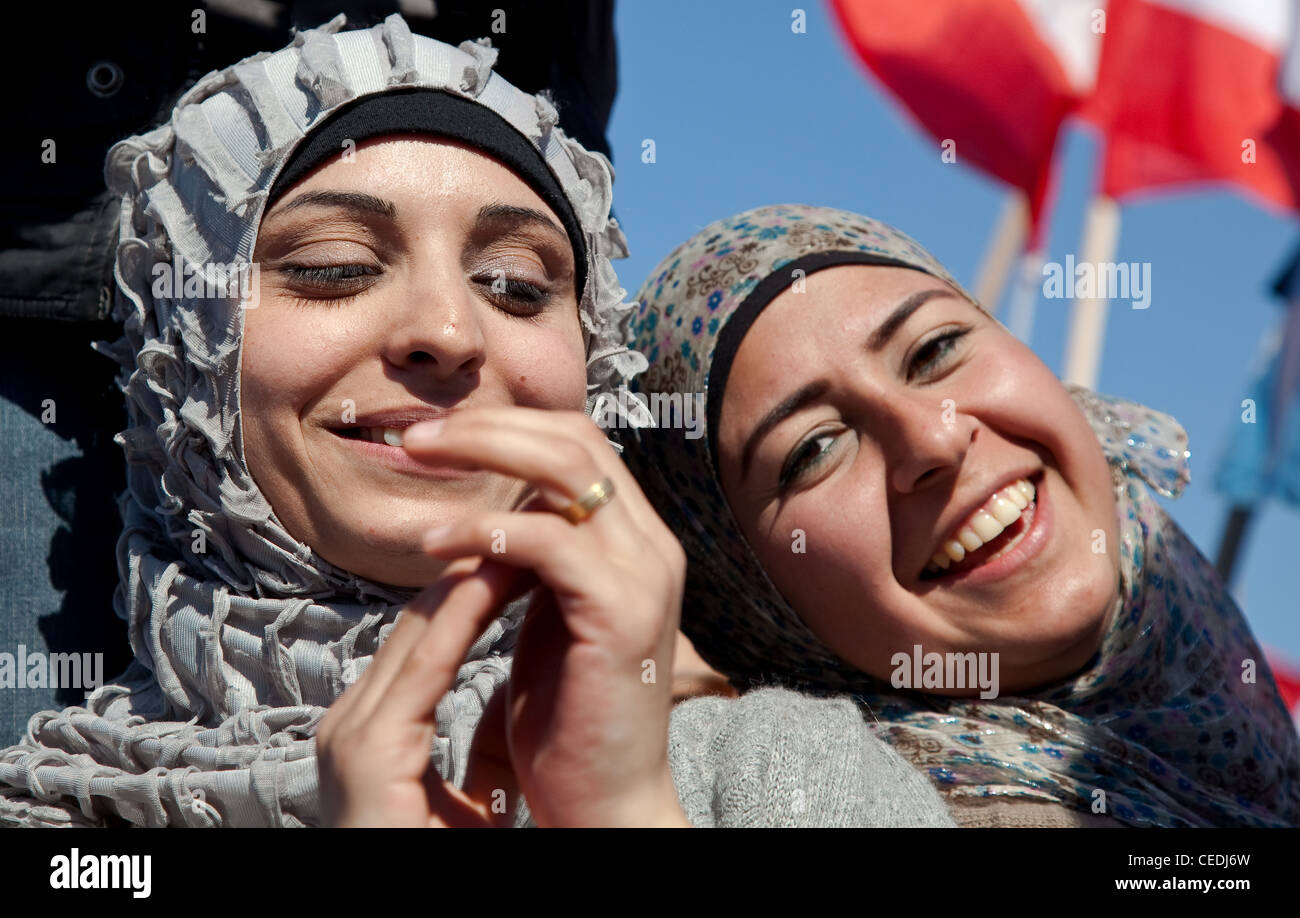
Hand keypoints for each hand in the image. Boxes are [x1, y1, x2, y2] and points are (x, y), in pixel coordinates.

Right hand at [316, 555, 530, 826]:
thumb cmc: (431, 862)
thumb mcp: (466, 804)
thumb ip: (485, 755)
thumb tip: (514, 708)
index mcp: (370, 731)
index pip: (423, 639)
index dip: (470, 593)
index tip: (521, 563)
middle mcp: (351, 722)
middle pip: (417, 622)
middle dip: (472, 573)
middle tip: (524, 532)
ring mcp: (353, 732)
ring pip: (419, 630)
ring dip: (472, 579)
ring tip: (518, 539)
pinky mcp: (371, 749)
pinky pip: (427, 665)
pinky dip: (464, 615)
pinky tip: (496, 578)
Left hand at [408, 407, 690, 826]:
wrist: (604, 799)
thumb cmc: (567, 717)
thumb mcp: (548, 614)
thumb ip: (534, 557)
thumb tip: (493, 505)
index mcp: (636, 541)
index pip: (578, 443)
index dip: (507, 426)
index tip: (435, 436)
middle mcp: (651, 545)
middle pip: (574, 437)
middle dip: (487, 426)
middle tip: (414, 435)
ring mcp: (644, 573)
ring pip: (566, 467)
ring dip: (481, 454)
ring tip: (416, 463)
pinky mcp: (621, 611)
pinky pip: (549, 540)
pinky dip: (484, 530)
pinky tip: (435, 544)